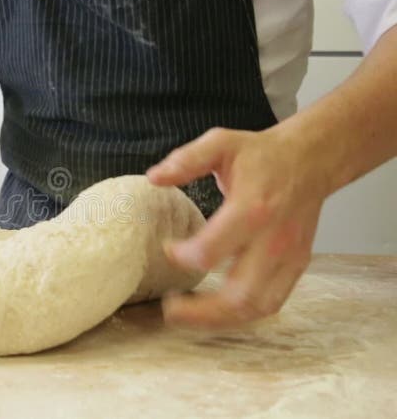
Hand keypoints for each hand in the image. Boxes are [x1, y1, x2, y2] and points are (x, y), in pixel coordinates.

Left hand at [146, 126, 331, 327]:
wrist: (311, 159)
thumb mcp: (221, 143)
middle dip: (199, 310)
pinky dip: (241, 315)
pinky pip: (270, 303)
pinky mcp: (296, 267)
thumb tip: (154, 177)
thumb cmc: (262, 154)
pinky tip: (215, 313)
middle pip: (239, 295)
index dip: (182, 257)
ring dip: (219, 320)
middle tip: (168, 308)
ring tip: (186, 318)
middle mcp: (273, 240)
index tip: (166, 249)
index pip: (212, 251)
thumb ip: (186, 160)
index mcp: (252, 209)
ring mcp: (288, 258)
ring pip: (256, 307)